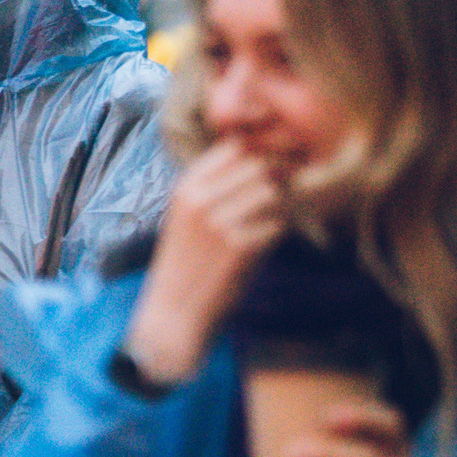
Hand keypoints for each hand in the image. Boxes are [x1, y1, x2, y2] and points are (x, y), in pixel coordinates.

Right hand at [122, 141, 289, 385]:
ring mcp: (219, 224)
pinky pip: (277, 224)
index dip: (258, 151)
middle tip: (281, 193)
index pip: (233, 147)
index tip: (271, 164)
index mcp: (185, 188)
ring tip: (271, 219)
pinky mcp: (239, 248)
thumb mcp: (186, 215)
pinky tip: (265, 243)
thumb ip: (214, 186)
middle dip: (275, 176)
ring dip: (280, 204)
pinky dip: (278, 232)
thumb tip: (262, 158)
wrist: (175, 309)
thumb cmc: (186, 260)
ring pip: (271, 192)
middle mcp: (199, 201)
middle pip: (257, 165)